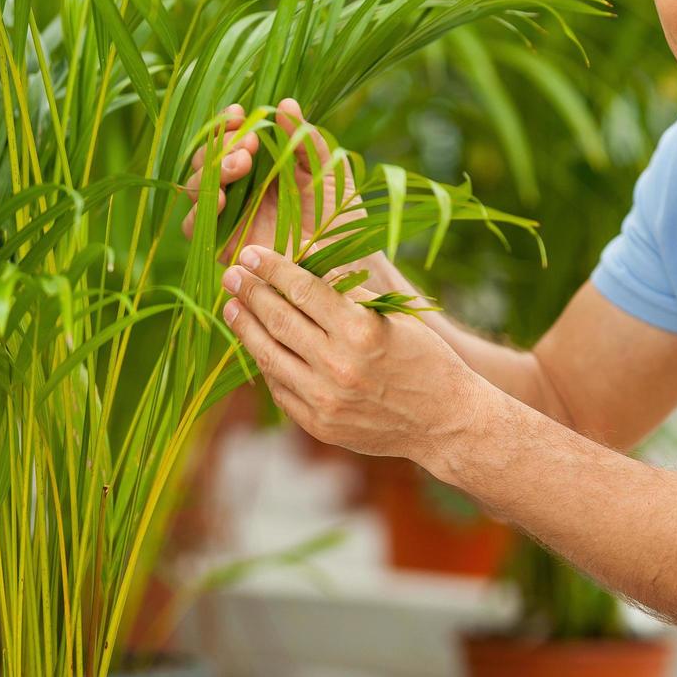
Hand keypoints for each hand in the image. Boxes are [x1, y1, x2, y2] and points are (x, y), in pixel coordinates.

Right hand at [181, 98, 395, 288]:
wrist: (347, 260)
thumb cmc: (341, 214)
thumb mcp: (328, 169)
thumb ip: (306, 139)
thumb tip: (286, 103)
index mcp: (261, 166)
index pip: (231, 138)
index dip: (227, 124)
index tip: (238, 112)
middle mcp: (240, 189)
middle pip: (208, 159)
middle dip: (221, 145)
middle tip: (247, 143)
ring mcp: (230, 216)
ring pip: (198, 187)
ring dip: (212, 170)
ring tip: (241, 164)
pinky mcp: (224, 244)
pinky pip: (196, 225)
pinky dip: (202, 208)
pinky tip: (223, 198)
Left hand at [219, 245, 482, 462]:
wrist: (445, 421)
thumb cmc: (427, 359)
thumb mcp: (397, 316)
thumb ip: (351, 295)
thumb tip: (307, 266)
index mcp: (362, 330)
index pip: (304, 289)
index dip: (273, 268)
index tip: (250, 253)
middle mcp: (339, 365)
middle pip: (279, 319)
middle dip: (250, 292)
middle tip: (230, 274)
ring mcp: (325, 399)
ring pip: (270, 355)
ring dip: (245, 328)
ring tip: (231, 306)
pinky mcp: (319, 424)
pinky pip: (280, 388)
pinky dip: (266, 363)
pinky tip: (257, 345)